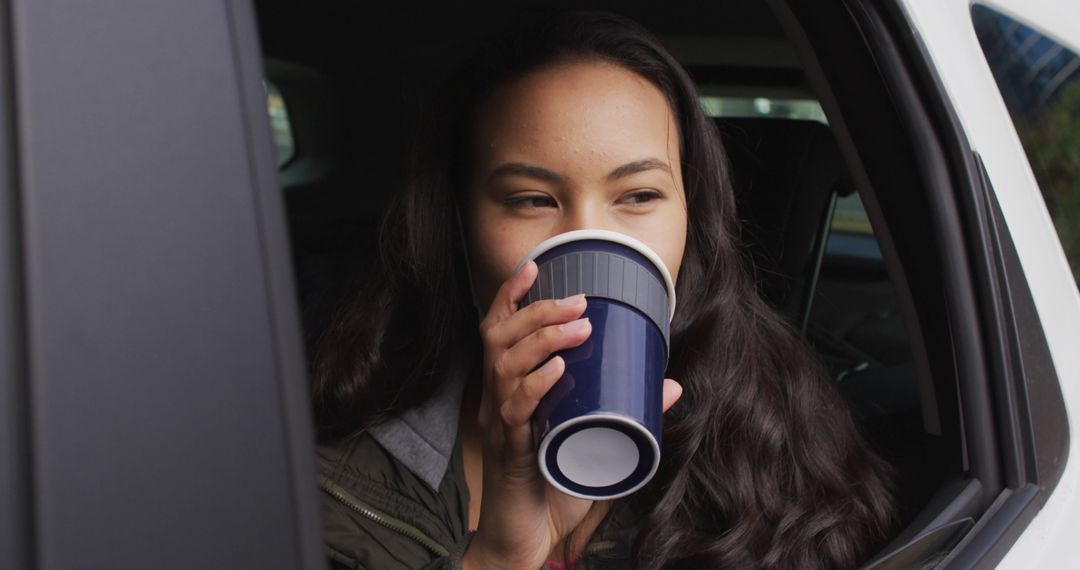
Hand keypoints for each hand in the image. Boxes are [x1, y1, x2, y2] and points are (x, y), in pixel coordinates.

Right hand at [463, 261, 682, 568]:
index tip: (536, 267)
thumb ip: (629, 413)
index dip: (512, 296)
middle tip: (579, 301)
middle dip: (538, 311)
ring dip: (543, 340)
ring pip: (506, 367)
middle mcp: (498, 401)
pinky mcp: (511, 453)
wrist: (526, 542)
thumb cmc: (554, 488)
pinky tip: (556, 371)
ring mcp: (501, 425)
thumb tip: (673, 385)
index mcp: (510, 391)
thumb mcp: (595, 442)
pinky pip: (516, 412)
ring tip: (579, 328)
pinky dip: (535, 386)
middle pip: (501, 339)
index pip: (500, 331)